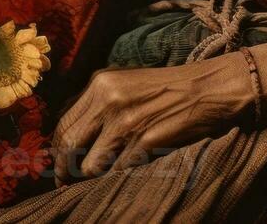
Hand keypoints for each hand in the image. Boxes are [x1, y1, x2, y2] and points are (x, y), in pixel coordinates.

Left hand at [51, 53, 252, 183]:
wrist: (209, 87)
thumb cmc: (169, 88)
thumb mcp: (126, 84)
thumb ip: (99, 104)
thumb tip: (74, 135)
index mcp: (100, 83)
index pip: (63, 122)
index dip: (57, 148)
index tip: (58, 163)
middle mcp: (108, 100)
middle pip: (68, 144)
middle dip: (64, 169)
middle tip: (65, 183)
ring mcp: (126, 122)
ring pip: (89, 164)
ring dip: (91, 178)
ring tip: (96, 182)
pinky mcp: (145, 141)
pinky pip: (117, 171)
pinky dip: (117, 178)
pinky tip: (123, 176)